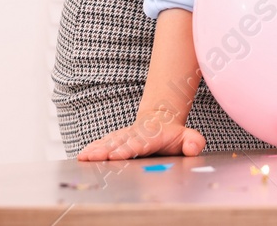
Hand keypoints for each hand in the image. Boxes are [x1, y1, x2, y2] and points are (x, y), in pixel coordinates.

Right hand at [77, 102, 203, 160]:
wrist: (160, 119)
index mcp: (153, 136)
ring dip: (96, 149)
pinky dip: (93, 148)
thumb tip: (193, 148)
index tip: (116, 155)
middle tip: (94, 157)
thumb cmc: (174, 135)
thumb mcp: (188, 136)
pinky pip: (104, 142)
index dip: (128, 149)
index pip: (140, 144)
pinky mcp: (117, 138)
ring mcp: (125, 135)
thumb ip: (193, 142)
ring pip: (110, 142)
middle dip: (107, 151)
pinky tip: (83, 155)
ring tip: (84, 156)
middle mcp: (136, 134)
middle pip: (120, 143)